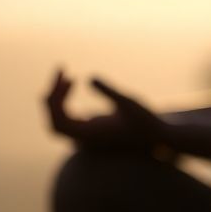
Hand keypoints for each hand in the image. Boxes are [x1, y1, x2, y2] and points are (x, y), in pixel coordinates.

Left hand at [43, 68, 165, 152]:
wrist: (158, 137)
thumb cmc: (146, 119)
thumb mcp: (129, 101)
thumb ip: (109, 91)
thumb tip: (89, 77)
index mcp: (92, 135)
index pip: (60, 121)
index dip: (57, 99)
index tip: (68, 76)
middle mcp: (85, 140)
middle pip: (54, 123)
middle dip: (52, 98)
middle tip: (62, 71)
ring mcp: (86, 137)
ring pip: (58, 122)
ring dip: (57, 99)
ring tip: (66, 76)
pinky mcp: (89, 130)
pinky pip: (66, 119)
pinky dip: (63, 101)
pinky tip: (71, 81)